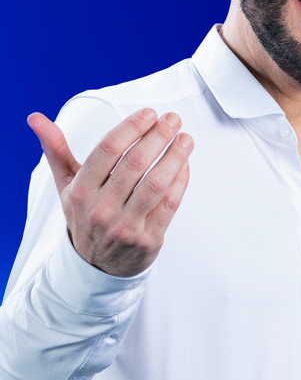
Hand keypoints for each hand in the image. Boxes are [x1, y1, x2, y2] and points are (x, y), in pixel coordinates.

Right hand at [27, 107, 193, 276]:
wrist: (96, 266)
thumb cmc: (85, 216)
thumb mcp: (67, 184)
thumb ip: (56, 149)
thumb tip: (37, 118)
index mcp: (80, 191)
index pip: (108, 150)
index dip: (132, 127)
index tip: (149, 114)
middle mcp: (101, 209)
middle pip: (135, 163)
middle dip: (159, 135)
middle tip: (172, 120)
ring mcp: (126, 226)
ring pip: (156, 183)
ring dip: (176, 156)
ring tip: (185, 139)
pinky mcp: (148, 240)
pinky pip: (170, 204)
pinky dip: (181, 180)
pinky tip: (184, 165)